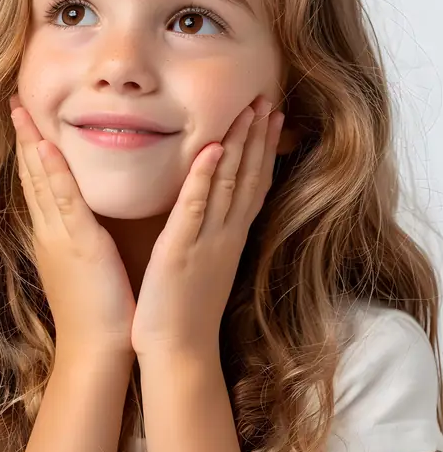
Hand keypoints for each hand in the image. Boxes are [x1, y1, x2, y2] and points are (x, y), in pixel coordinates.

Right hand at [10, 96, 135, 357]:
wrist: (95, 350)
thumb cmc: (96, 309)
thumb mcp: (83, 263)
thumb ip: (80, 234)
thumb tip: (84, 214)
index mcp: (52, 233)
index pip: (37, 181)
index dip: (29, 147)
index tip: (24, 116)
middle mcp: (49, 230)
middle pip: (31, 174)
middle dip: (23, 135)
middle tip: (13, 100)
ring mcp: (60, 236)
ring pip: (41, 180)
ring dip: (30, 142)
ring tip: (21, 109)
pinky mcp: (79, 245)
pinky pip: (64, 201)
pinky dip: (52, 173)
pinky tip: (44, 147)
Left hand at [131, 96, 284, 359]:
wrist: (180, 352)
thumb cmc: (186, 310)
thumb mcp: (206, 264)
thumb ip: (211, 234)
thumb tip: (212, 210)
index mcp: (230, 236)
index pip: (253, 183)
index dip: (263, 148)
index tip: (271, 116)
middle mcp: (226, 233)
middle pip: (248, 176)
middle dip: (258, 135)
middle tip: (267, 99)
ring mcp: (207, 239)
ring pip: (229, 184)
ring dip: (240, 144)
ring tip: (250, 109)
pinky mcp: (182, 248)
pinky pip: (196, 206)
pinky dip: (205, 176)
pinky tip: (213, 148)